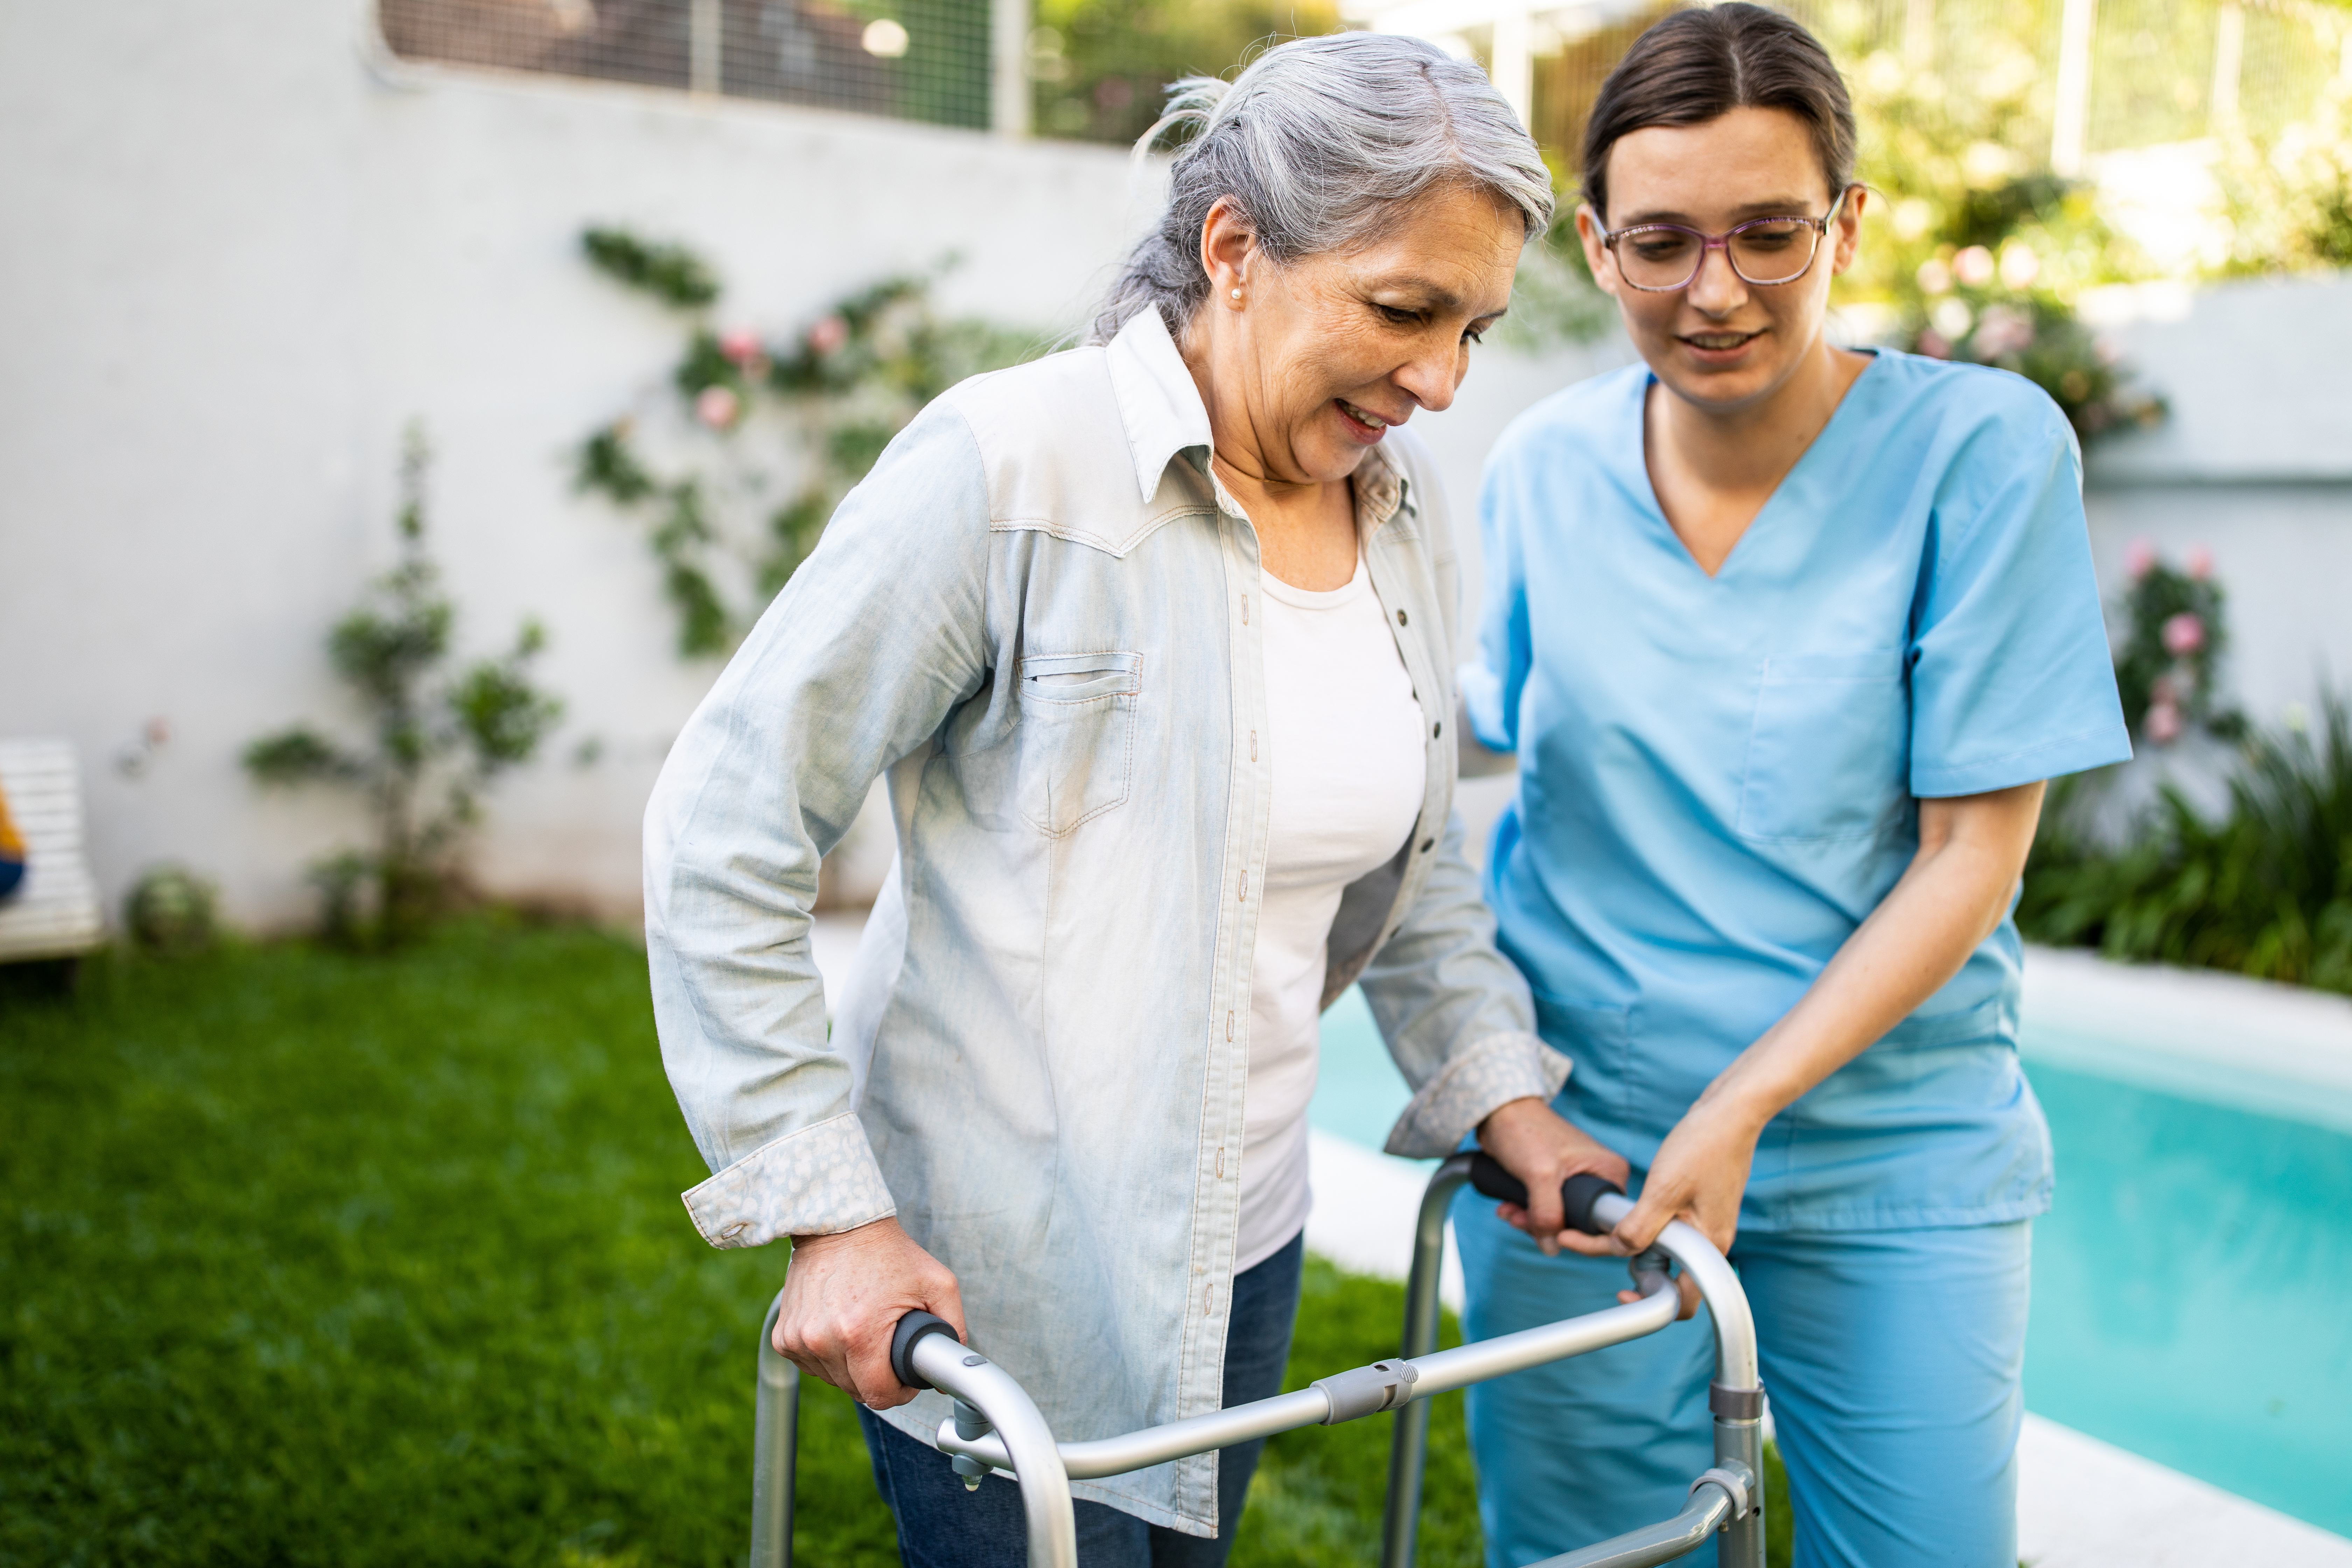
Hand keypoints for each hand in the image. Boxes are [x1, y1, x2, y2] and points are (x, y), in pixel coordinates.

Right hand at [771, 1217, 964, 1408]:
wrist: (839, 1224)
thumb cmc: (889, 1252)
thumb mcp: (938, 1283)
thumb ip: (953, 1329)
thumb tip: (948, 1376)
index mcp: (860, 1333)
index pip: (880, 1396)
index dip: (900, 1391)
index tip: (906, 1375)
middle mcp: (823, 1340)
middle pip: (857, 1390)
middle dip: (877, 1376)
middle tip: (887, 1344)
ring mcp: (799, 1339)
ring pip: (833, 1380)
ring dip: (851, 1366)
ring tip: (863, 1328)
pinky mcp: (783, 1336)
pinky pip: (811, 1365)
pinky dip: (827, 1355)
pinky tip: (839, 1327)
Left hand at [1475, 1098, 1631, 1256]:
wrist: (1498, 1112)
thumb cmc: (1524, 1130)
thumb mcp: (1539, 1174)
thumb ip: (1548, 1213)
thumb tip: (1552, 1247)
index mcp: (1609, 1172)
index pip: (1608, 1222)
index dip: (1584, 1237)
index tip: (1557, 1236)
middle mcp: (1598, 1177)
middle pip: (1581, 1224)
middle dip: (1548, 1227)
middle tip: (1522, 1221)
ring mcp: (1577, 1181)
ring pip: (1560, 1220)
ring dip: (1531, 1221)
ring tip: (1510, 1212)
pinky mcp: (1556, 1184)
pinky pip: (1546, 1210)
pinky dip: (1527, 1213)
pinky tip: (1508, 1208)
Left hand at [1563, 1091, 1764, 1319]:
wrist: (1730, 1112)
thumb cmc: (1703, 1147)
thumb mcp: (1662, 1190)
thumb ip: (1639, 1228)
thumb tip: (1620, 1252)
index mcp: (1708, 1247)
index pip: (1683, 1301)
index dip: (1649, 1303)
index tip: (1620, 1294)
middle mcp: (1712, 1242)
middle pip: (1670, 1276)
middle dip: (1636, 1267)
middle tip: (1604, 1242)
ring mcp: (1708, 1224)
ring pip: (1668, 1251)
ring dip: (1639, 1243)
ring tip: (1612, 1223)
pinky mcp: (1702, 1208)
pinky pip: (1672, 1230)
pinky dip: (1649, 1226)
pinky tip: (1634, 1208)